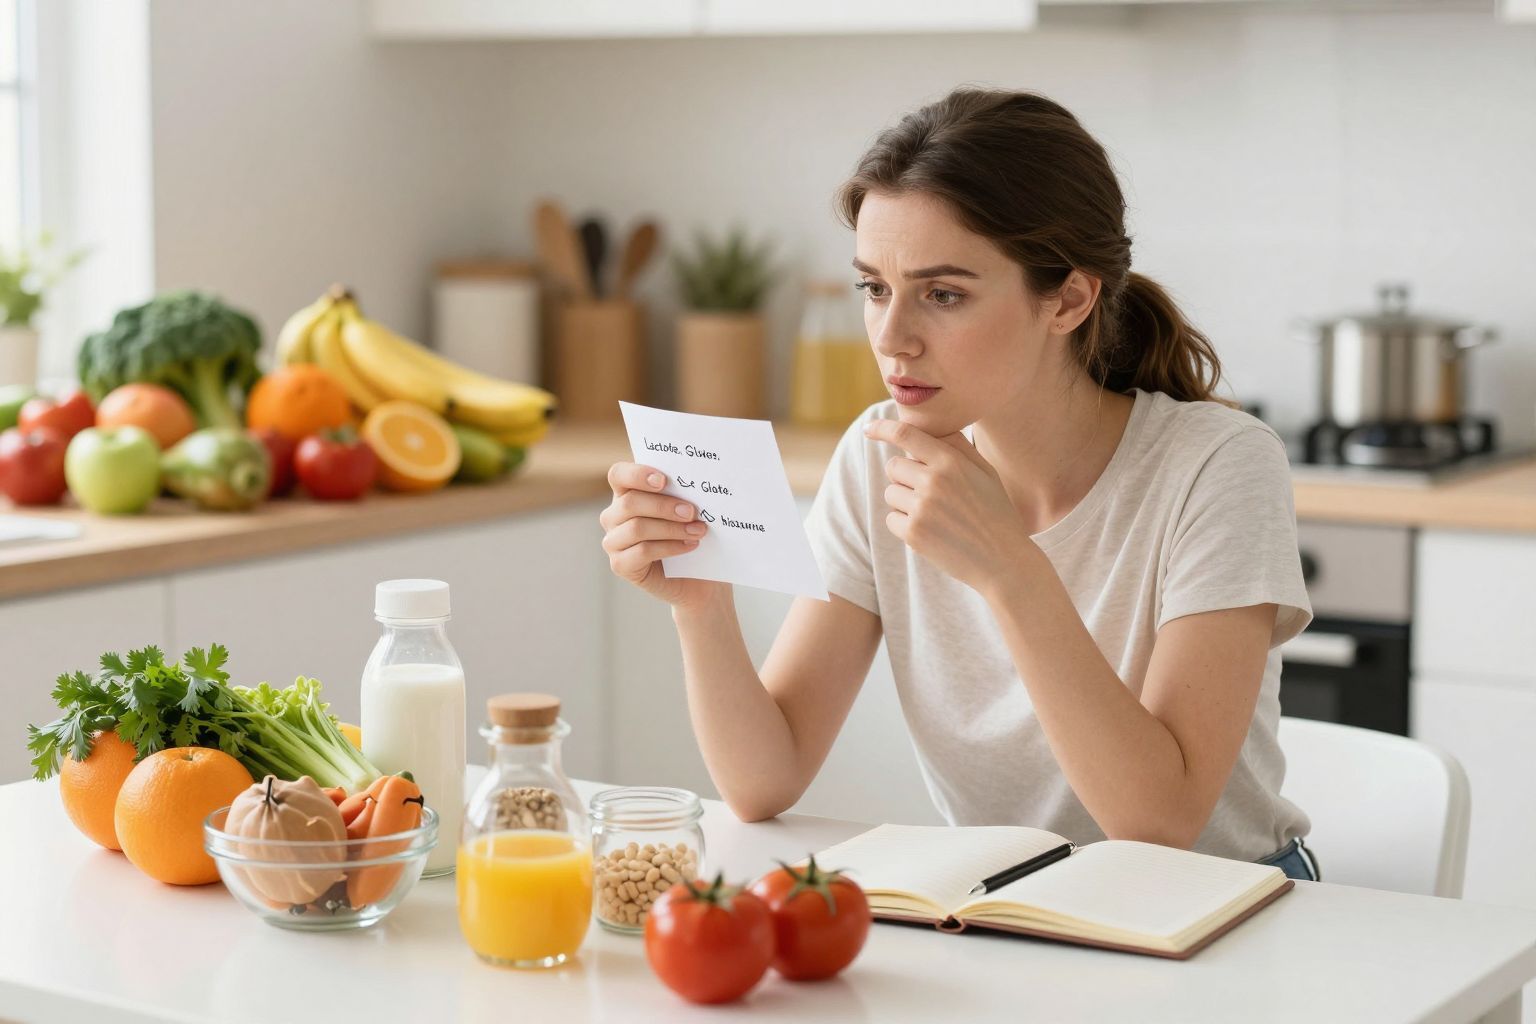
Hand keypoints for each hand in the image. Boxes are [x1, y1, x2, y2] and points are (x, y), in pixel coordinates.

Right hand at [600, 462, 728, 609]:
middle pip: (629, 503)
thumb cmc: (689, 534)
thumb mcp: (685, 510)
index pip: (618, 475)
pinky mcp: (620, 564)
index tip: (663, 480)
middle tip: (691, 511)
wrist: (696, 577)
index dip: (637, 475)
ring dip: (671, 528)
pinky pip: (643, 551)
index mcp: (625, 493)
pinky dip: (670, 547)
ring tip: (698, 530)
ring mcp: (613, 541)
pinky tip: (690, 545)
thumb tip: (695, 483)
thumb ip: (681, 494)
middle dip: (664, 506)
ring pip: (637, 528)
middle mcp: (613, 516)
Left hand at [862, 419, 1033, 594]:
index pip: (905, 435)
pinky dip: (904, 525)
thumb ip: (958, 448)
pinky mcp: (913, 533)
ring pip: (890, 493)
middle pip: (893, 466)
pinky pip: (891, 519)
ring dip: (904, 502)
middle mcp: (934, 481)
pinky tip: (930, 531)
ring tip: (934, 514)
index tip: (869, 429)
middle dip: (903, 476)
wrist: (1003, 560)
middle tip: (927, 491)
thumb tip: (931, 428)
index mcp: (951, 462)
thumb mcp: (985, 472)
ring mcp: (922, 508)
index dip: (882, 428)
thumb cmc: (995, 512)